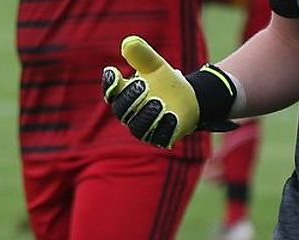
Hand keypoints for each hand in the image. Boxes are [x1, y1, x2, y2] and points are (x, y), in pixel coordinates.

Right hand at [103, 36, 236, 148]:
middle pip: (122, 110)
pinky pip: (159, 138)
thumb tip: (129, 43)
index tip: (114, 71)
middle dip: (131, 98)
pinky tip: (173, 116)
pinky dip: (165, 128)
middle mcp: (130, 114)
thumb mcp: (155, 64)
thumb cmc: (165, 80)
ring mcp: (144, 129)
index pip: (110, 92)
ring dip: (147, 115)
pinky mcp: (160, 138)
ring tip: (160, 102)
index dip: (109, 84)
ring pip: (139, 127)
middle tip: (144, 85)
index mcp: (124, 95)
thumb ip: (142, 54)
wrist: (188, 99)